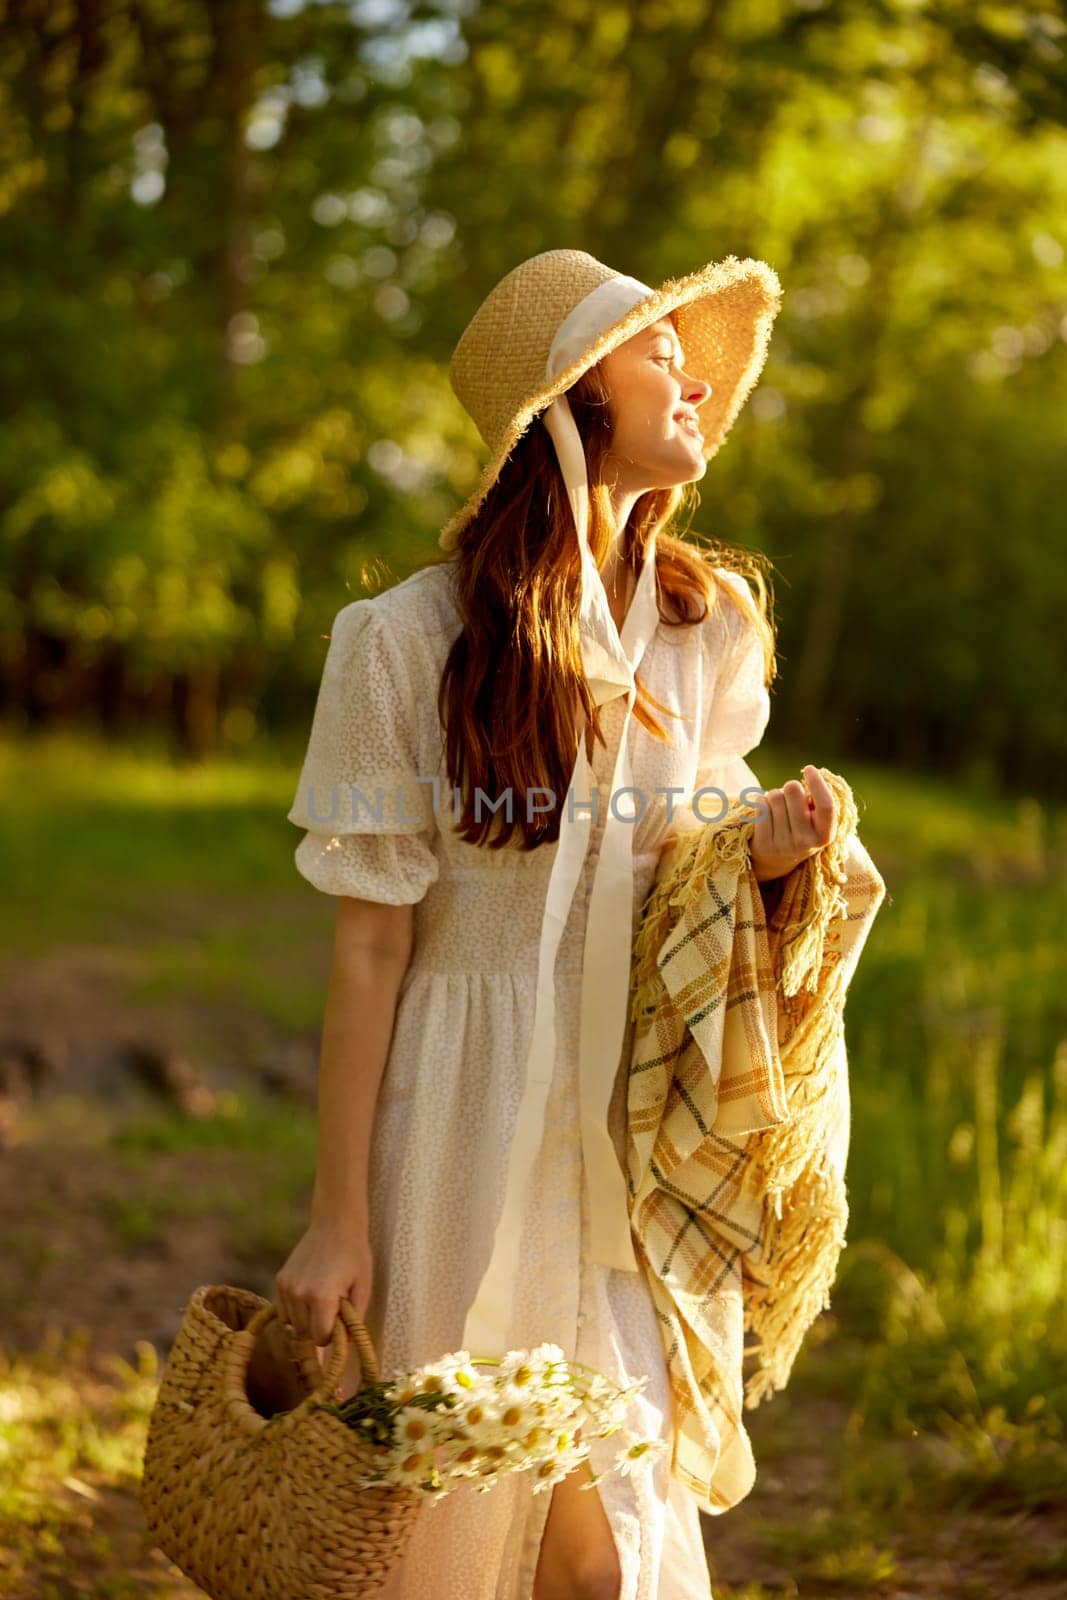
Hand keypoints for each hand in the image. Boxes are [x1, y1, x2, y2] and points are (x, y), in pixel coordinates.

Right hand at [275, 1218, 372, 1345]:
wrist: (335, 1223)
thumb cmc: (354, 1254)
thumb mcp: (363, 1288)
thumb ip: (355, 1321)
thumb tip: (346, 1347)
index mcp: (321, 1298)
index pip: (321, 1338)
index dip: (333, 1337)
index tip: (340, 1325)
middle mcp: (299, 1294)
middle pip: (305, 1334)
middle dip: (319, 1329)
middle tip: (333, 1311)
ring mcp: (286, 1287)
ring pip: (292, 1325)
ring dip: (306, 1322)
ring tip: (321, 1302)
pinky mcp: (279, 1280)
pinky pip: (283, 1311)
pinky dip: (294, 1312)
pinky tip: (308, 1298)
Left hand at [748, 763, 835, 883]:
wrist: (775, 861)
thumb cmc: (800, 829)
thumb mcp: (816, 822)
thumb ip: (818, 802)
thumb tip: (811, 773)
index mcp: (825, 835)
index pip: (826, 806)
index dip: (817, 784)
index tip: (809, 768)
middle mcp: (805, 843)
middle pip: (793, 791)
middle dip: (791, 787)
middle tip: (790, 797)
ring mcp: (783, 845)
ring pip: (774, 796)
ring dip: (775, 796)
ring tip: (779, 809)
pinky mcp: (763, 844)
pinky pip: (760, 805)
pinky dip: (761, 802)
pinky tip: (766, 815)